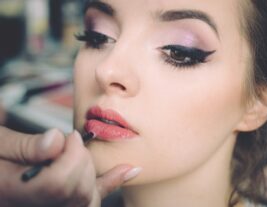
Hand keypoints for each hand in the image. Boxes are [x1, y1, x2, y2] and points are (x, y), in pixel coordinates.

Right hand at [0, 127, 139, 206]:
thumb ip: (25, 145)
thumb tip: (57, 140)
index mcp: (16, 194)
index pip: (59, 183)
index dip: (71, 155)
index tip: (69, 136)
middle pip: (78, 190)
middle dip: (80, 159)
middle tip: (68, 142)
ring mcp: (53, 206)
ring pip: (88, 198)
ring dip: (91, 170)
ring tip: (79, 152)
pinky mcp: (64, 202)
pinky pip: (92, 198)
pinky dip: (111, 182)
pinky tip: (129, 170)